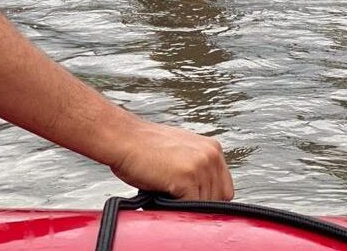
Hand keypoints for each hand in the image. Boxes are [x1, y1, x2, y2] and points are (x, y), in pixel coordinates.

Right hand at [109, 119, 233, 200]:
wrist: (121, 138)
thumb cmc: (143, 147)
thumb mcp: (181, 151)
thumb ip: (198, 166)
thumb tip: (204, 193)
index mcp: (213, 148)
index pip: (225, 188)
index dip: (208, 197)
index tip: (190, 197)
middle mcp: (211, 155)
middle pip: (219, 199)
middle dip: (198, 202)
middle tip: (174, 196)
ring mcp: (200, 166)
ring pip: (204, 205)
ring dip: (185, 205)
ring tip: (165, 192)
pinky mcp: (187, 178)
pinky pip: (189, 207)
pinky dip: (175, 207)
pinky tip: (161, 193)